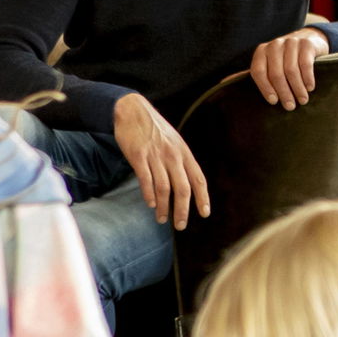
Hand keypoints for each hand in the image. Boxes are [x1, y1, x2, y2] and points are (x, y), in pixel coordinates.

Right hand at [114, 94, 210, 228]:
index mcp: (184, 153)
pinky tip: (151, 204)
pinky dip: (149, 194)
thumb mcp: (174, 142)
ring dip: (164, 207)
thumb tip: (186, 184)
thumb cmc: (154, 129)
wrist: (132, 110)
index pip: (198, 179)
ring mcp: (155, 156)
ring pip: (164, 188)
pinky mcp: (138, 156)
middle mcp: (172, 155)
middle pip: (183, 189)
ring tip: (162, 219)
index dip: (203, 198)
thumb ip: (180, 161)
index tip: (205, 213)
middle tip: (181, 226)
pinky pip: (146, 180)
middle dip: (183, 210)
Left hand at [249, 26, 329, 108]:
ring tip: (302, 101)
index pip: (258, 71)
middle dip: (284, 92)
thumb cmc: (286, 59)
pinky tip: (310, 88)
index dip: (265, 88)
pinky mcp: (306, 44)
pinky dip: (308, 78)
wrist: (308, 39)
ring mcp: (291, 42)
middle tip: (290, 106)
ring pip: (291, 70)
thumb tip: (236, 86)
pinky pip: (305, 64)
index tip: (274, 101)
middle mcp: (274, 45)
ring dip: (297, 88)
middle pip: (276, 73)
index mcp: (262, 51)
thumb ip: (260, 75)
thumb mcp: (271, 63)